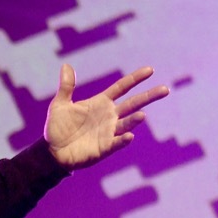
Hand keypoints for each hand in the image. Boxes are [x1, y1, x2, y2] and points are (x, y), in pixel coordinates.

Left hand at [44, 64, 168, 170]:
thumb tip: (65, 66)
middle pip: (133, 103)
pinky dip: (123, 139)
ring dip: (135, 119)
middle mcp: (109, 116)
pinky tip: (128, 136)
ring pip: (127, 123)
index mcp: (101, 103)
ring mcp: (109, 131)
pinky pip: (117, 142)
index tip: (150, 70)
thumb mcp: (60, 105)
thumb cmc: (57, 128)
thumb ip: (66, 87)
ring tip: (142, 115)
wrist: (52, 152)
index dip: (135, 78)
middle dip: (149, 96)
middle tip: (165, 89)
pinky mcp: (105, 147)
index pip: (122, 87)